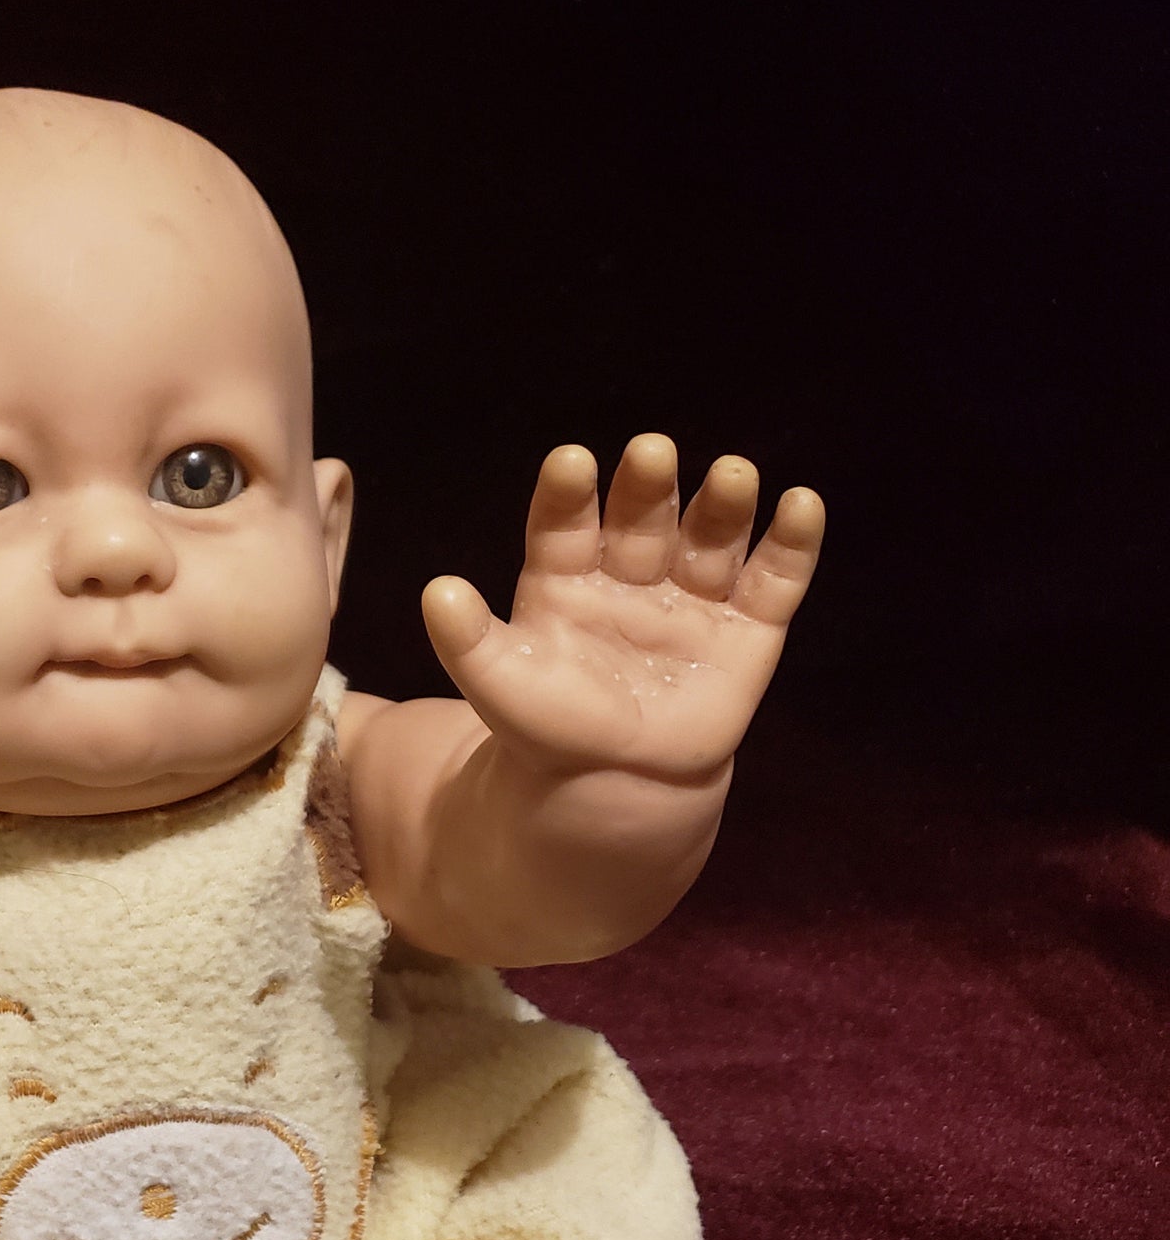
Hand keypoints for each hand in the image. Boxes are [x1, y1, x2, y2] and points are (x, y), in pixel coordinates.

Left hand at [424, 434, 824, 784]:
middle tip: (650, 454)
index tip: (571, 462)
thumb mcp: (499, 684)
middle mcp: (631, 576)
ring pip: (711, 539)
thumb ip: (467, 640)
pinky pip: (774, 582)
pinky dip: (792, 543)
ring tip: (731, 473)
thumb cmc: (549, 730)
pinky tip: (801, 504)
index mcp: (567, 579)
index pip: (565, 524)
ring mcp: (691, 599)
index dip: (568, 494)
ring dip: (723, 504)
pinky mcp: (748, 631)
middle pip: (642, 519)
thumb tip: (437, 592)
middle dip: (648, 487)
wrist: (613, 786)